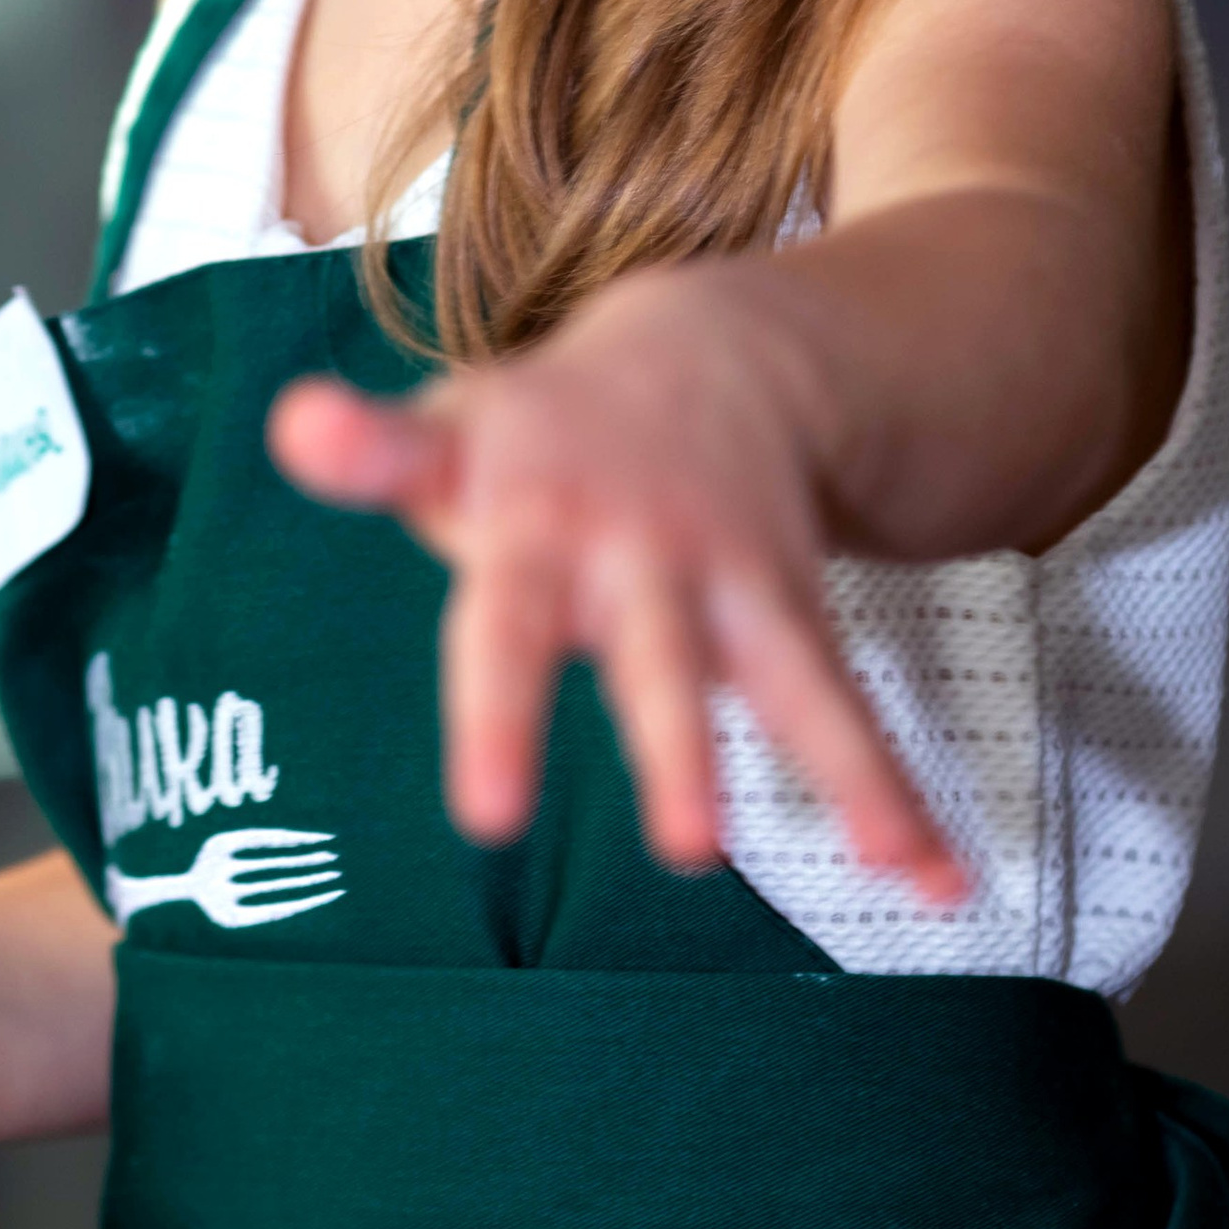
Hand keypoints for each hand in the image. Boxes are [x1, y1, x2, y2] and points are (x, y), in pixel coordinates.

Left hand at [268, 260, 962, 890]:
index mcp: (537, 518)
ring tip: (885, 858)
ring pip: (784, 680)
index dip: (499, 717)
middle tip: (688, 851)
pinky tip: (938, 879)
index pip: (504, 625)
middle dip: (677, 750)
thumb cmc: (542, 430)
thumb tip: (291, 424)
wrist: (711, 350)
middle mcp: (640, 554)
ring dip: (840, 769)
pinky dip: (897, 791)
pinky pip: (843, 710)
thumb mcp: (455, 429)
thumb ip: (374, 452)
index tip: (491, 819)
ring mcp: (727, 584)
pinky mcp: (791, 615)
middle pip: (656, 661)